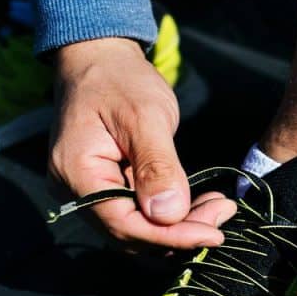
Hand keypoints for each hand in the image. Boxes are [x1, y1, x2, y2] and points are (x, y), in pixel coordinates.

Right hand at [50, 38, 233, 247]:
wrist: (100, 59)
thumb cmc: (120, 79)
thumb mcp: (145, 116)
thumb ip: (156, 166)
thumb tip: (169, 216)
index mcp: (76, 172)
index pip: (123, 224)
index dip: (169, 236)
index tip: (213, 234)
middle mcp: (73, 190)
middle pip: (130, 233)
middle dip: (179, 233)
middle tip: (223, 215)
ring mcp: (87, 191)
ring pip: (136, 229)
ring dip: (178, 227)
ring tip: (217, 209)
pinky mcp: (105, 188)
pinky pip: (137, 214)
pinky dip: (169, 215)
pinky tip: (199, 204)